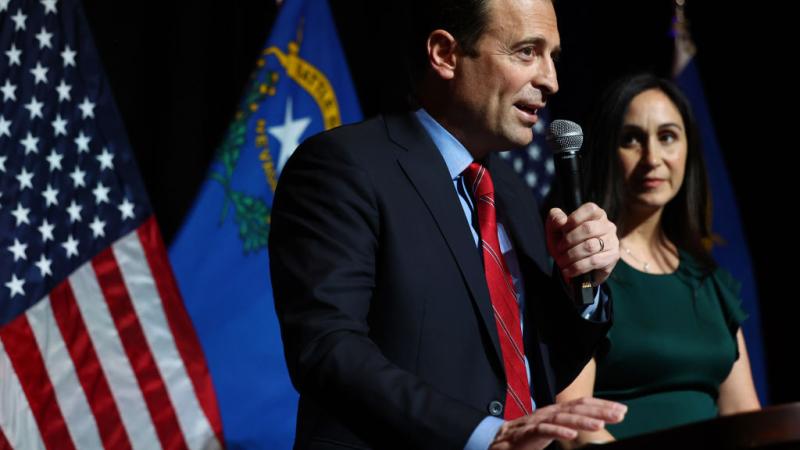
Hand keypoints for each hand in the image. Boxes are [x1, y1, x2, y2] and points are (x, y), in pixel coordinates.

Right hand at [489, 397, 626, 449]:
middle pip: (577, 407)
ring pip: (563, 417)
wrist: (500, 442)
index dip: (602, 404)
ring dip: (582, 420)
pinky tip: (571, 434)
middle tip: (620, 415)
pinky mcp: (529, 433)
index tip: (622, 410)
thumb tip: (596, 426)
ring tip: (600, 424)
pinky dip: (558, 431)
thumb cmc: (529, 437)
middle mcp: (550, 412)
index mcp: (557, 410)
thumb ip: (570, 425)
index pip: (582, 403)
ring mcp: (539, 421)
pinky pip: (545, 430)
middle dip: (600, 410)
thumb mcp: (554, 429)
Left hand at [545, 203, 618, 285]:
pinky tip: (568, 271)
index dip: (574, 219)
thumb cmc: (564, 244)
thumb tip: (562, 220)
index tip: (562, 230)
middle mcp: (608, 225)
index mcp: (596, 214)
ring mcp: (612, 241)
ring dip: (571, 255)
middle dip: (569, 240)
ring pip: (591, 246)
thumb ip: (555, 219)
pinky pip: (594, 261)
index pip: (590, 209)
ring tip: (561, 261)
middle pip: (589, 228)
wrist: (571, 267)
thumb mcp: (555, 230)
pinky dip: (577, 267)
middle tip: (559, 249)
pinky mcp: (613, 257)